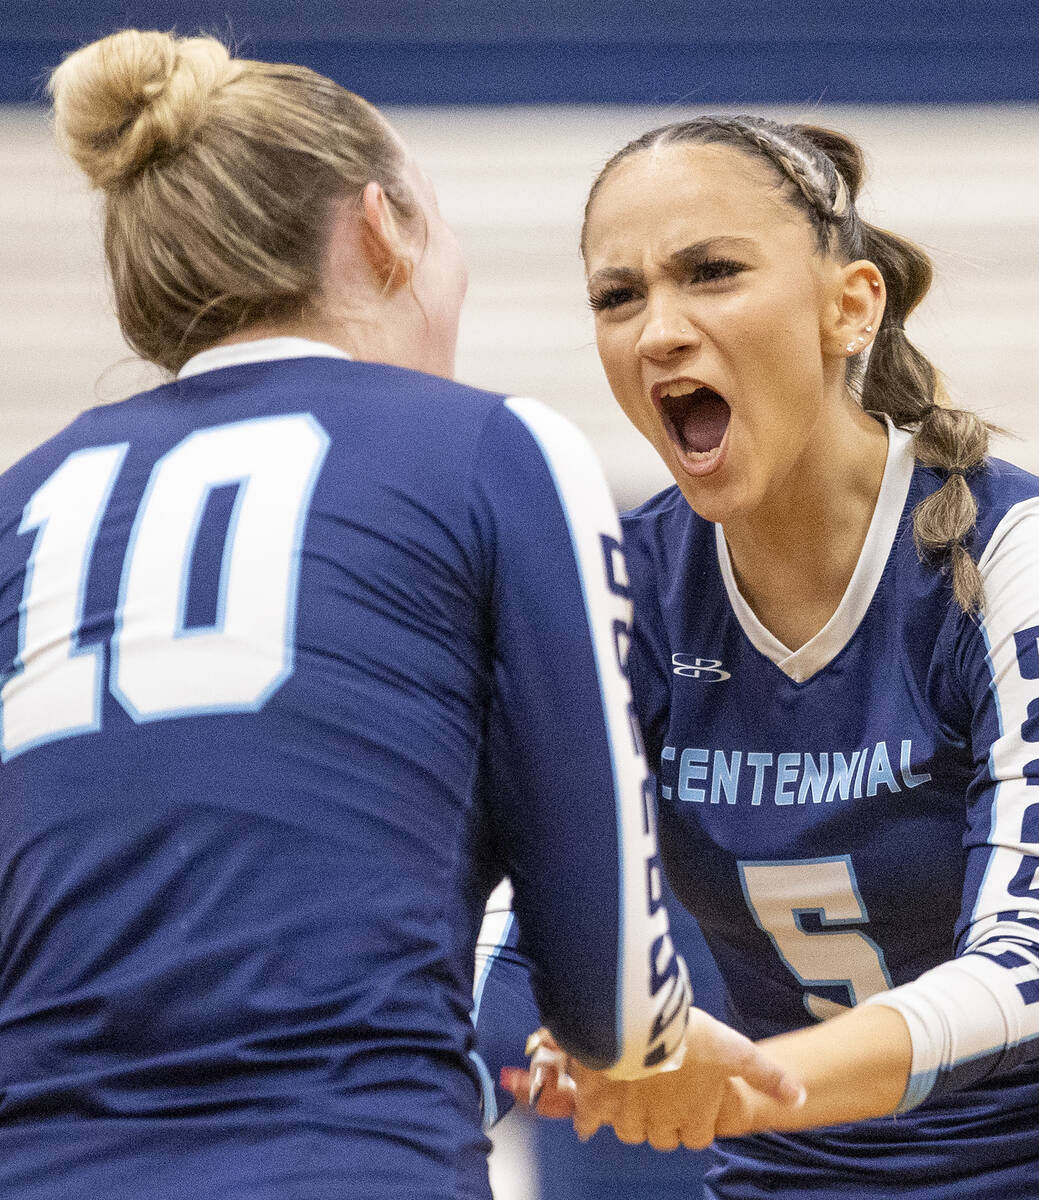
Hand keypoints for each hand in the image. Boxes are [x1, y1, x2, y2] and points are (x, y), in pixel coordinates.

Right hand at [501, 1008, 804, 1149]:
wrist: (632, 1024)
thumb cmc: (685, 1036)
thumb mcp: (734, 1048)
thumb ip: (764, 1074)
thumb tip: (799, 1097)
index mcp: (692, 1116)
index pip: (696, 1136)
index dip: (694, 1119)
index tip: (688, 1101)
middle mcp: (659, 1123)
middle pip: (660, 1136)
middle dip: (661, 1119)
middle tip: (659, 1092)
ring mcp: (625, 1115)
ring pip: (628, 1130)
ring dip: (630, 1117)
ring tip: (630, 1093)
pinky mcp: (594, 1101)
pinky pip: (590, 1122)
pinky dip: (589, 1119)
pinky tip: (590, 1110)